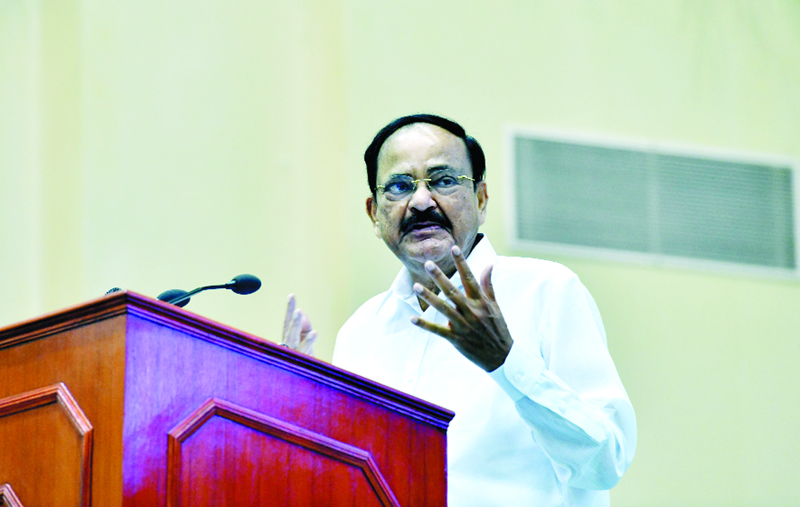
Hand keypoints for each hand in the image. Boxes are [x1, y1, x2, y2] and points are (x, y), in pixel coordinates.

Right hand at [281, 294, 316, 355]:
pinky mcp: (299, 360)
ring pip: (292, 337)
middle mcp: (287, 345)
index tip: (291, 295)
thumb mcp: (305, 341)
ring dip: (296, 324)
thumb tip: (301, 313)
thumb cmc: (302, 358)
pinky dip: (308, 341)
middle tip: (296, 305)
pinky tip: (314, 332)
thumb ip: (305, 326)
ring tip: (299, 312)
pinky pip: (304, 349)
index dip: (290, 309)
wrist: (297, 381)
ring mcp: (292, 353)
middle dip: (291, 315)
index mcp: (288, 339)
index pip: (288, 321)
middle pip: (289, 328)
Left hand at [411, 246, 512, 371]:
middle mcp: (471, 311)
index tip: (454, 249)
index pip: (470, 278)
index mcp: (481, 302)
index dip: (462, 263)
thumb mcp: (495, 306)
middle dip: (440, 277)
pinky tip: (413, 318)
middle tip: (428, 264)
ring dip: (429, 297)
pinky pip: (438, 330)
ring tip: (416, 286)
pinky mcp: (456, 339)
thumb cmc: (498, 328)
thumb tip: (489, 264)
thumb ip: (488, 285)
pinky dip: (425, 325)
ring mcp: (463, 325)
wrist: (502, 356)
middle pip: (453, 291)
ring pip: (443, 308)